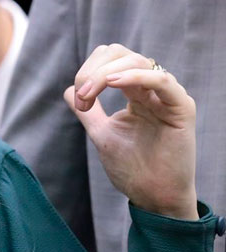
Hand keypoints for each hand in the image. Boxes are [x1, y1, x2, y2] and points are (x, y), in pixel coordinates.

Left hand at [65, 44, 197, 219]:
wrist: (153, 196)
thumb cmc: (132, 168)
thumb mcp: (102, 133)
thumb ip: (89, 111)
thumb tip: (69, 90)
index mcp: (136, 94)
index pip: (111, 60)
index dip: (88, 70)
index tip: (79, 98)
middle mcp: (152, 91)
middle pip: (122, 55)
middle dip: (94, 69)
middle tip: (83, 95)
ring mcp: (168, 98)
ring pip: (139, 62)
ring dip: (106, 74)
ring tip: (90, 93)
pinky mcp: (181, 109)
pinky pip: (163, 80)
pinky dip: (136, 76)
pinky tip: (115, 83)